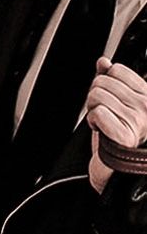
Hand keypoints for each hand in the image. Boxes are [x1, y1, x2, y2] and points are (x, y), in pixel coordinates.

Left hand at [87, 56, 146, 192]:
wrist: (115, 171)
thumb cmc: (114, 137)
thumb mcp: (114, 103)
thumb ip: (110, 80)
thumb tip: (104, 62)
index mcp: (146, 96)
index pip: (117, 69)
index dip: (104, 83)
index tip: (110, 101)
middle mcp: (146, 107)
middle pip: (103, 81)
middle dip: (94, 97)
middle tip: (104, 115)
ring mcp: (139, 121)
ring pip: (97, 95)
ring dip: (92, 111)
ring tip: (103, 124)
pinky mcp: (126, 135)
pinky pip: (97, 113)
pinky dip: (92, 122)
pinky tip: (101, 132)